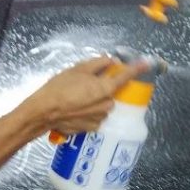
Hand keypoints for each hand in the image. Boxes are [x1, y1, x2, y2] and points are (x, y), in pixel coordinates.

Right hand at [21, 57, 149, 134]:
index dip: (137, 68)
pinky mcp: (92, 127)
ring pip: (103, 104)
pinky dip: (88, 111)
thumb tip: (112, 61)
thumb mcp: (77, 70)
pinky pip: (95, 115)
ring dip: (95, 100)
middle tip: (84, 84)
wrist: (43, 112)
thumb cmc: (59, 88)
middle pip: (111, 92)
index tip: (147, 63)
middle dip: (102, 87)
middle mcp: (107, 105)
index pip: (126, 76)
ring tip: (76, 98)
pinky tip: (74, 109)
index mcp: (106, 88)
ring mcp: (101, 118)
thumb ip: (98, 64)